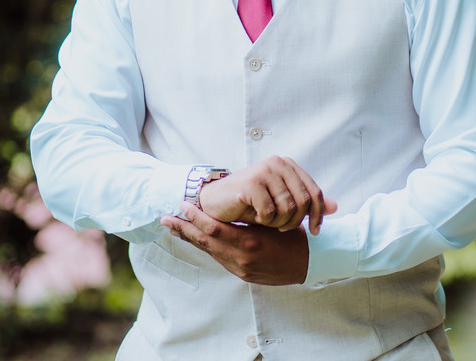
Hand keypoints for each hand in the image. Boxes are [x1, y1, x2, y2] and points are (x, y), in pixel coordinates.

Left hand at [162, 203, 308, 284]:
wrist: (310, 263)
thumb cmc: (296, 236)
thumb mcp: (275, 221)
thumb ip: (254, 215)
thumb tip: (231, 202)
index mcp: (250, 242)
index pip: (214, 229)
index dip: (195, 217)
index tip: (183, 205)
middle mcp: (242, 258)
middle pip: (205, 242)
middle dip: (184, 229)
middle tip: (165, 218)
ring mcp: (240, 268)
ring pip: (209, 251)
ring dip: (191, 238)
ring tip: (174, 227)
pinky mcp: (242, 274)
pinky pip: (219, 257)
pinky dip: (205, 246)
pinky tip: (197, 238)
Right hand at [196, 156, 336, 232]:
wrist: (215, 201)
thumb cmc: (250, 203)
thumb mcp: (282, 202)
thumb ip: (307, 202)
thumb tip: (335, 207)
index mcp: (289, 165)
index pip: (315, 192)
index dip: (318, 215)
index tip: (315, 232)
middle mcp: (278, 163)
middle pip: (304, 202)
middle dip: (295, 221)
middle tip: (281, 228)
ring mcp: (265, 171)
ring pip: (288, 208)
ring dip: (278, 222)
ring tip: (266, 221)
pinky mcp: (252, 183)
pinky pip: (270, 212)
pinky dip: (264, 221)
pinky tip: (255, 217)